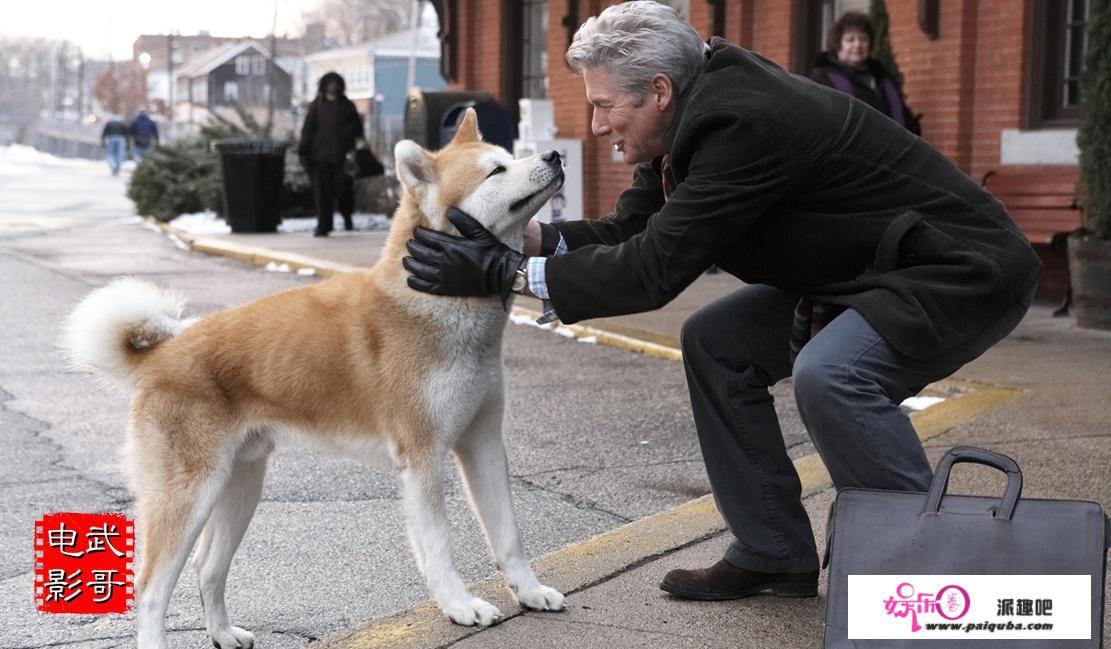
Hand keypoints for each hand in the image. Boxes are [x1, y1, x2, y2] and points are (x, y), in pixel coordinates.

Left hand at [404, 208, 524, 305]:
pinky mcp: (447, 288)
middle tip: (410, 244)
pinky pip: (426, 286)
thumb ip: (463, 221)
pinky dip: (416, 282)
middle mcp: (445, 260)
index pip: (428, 238)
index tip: (416, 231)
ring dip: (411, 264)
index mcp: (451, 245)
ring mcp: (445, 276)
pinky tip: (410, 279)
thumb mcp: (479, 232)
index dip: (419, 234)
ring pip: (420, 269)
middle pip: (421, 252)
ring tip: (406, 261)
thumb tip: (449, 211)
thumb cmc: (491, 251)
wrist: (500, 273)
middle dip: (413, 247)